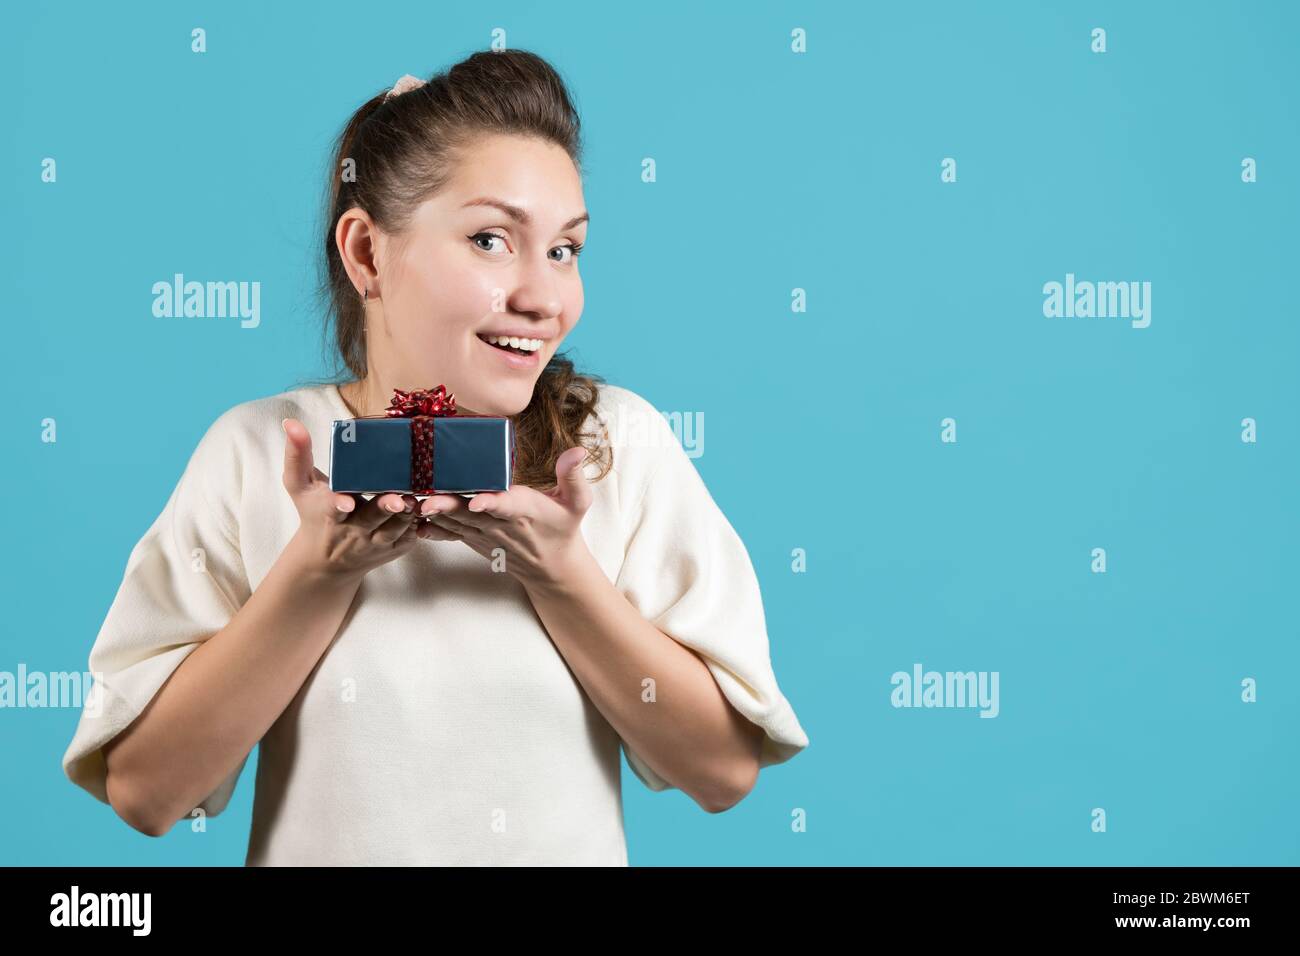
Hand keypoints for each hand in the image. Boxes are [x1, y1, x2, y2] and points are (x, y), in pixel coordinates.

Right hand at [281, 418, 420, 580]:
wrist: (326, 560)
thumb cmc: (313, 513)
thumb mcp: (299, 486)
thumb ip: (297, 454)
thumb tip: (291, 423)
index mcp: (330, 513)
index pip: (334, 509)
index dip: (340, 504)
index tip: (346, 502)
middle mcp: (354, 531)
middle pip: (373, 519)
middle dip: (385, 508)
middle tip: (399, 498)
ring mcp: (375, 543)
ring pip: (396, 529)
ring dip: (408, 515)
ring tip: (417, 499)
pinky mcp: (393, 549)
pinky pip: (410, 538)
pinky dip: (420, 524)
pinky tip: (428, 507)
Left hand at [416, 446, 593, 589]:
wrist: (552, 567)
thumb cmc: (563, 528)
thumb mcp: (578, 503)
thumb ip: (573, 476)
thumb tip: (577, 450)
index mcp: (525, 511)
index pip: (506, 506)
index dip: (491, 503)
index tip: (477, 502)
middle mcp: (501, 525)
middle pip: (471, 514)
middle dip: (448, 506)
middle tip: (427, 500)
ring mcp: (485, 534)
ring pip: (456, 523)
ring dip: (434, 515)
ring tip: (412, 504)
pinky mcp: (475, 539)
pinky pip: (450, 534)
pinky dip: (433, 529)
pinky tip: (414, 522)